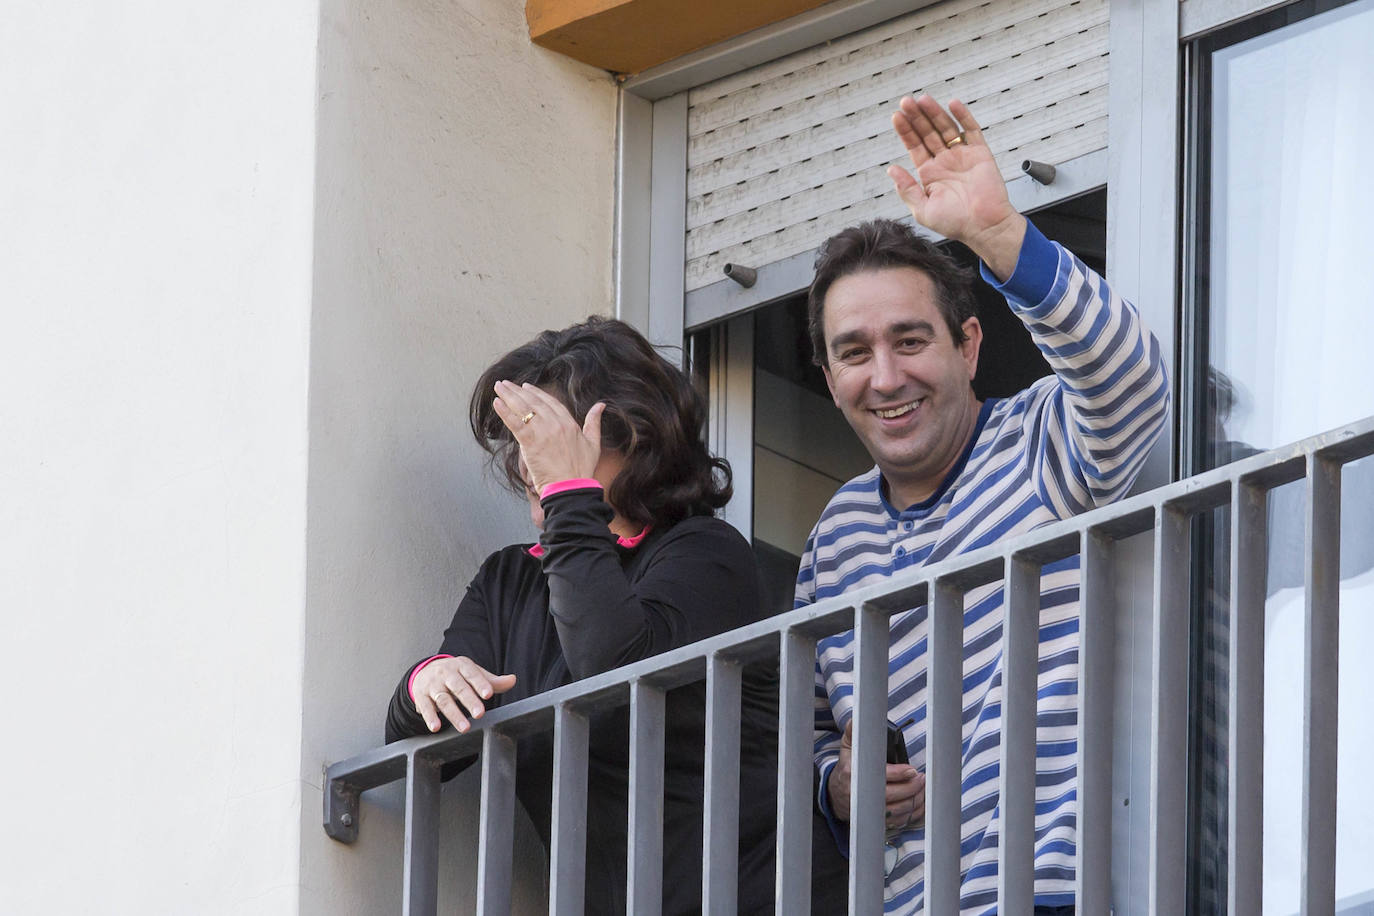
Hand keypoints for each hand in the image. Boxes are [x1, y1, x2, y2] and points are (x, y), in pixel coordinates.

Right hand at [410, 656, 517, 733]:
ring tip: (464, 727)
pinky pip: (425, 706)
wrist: (424, 671)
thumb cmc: (455, 675)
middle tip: (480, 714)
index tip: (488, 694)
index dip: (480, 684)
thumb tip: (512, 680)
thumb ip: (492, 681)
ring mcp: (432, 684)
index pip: (472, 674)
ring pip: (443, 700)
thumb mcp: (472, 674)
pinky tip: (435, 727)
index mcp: (461, 666)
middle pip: (458, 687)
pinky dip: (430, 717)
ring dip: (454, 714)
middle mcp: (446, 673)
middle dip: (469, 701)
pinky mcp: (421, 695)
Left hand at [491, 381, 605, 492]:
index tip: (526, 386)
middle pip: (534, 402)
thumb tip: (601, 405)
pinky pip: (515, 423)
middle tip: (505, 384)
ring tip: (498, 387)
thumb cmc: (582, 470)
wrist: (571, 488)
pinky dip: (504, 412)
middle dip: (518, 391)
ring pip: (523, 408)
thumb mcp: (593, 443)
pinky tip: (496, 403)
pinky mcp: (530, 443)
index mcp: (569, 423)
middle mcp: (555, 424)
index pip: (550, 402)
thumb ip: (594, 422)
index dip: (537, 393)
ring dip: (508, 396)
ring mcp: (542, 432)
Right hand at [826, 720, 925, 829]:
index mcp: (854, 775)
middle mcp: (861, 795)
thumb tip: (857, 719)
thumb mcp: (847, 748)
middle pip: (894, 796)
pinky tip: (920, 802)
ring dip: (916, 800)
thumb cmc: (847, 769)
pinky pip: (900, 822)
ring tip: (923, 788)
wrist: (836, 796)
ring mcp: (869, 811)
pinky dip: (913, 814)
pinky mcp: (877, 822)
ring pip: (899, 811)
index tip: (912, 770)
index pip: (881, 777)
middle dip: (912, 787)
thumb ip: (853, 731)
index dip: (899, 774)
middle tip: (922, 778)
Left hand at [887, 95, 1025, 281]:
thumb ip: (906, 189)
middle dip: (916, 117)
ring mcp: (962, 155)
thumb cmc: (956, 223)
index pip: (914, 146)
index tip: (896, 116)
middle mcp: (944, 161)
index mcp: (929, 173)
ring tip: (922, 100)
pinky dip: (963, 116)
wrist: (984, 226)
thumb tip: (892, 170)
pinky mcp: (980, 152)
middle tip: (906, 102)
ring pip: (946, 127)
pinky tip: (952, 105)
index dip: (905, 131)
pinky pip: (971, 130)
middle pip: (928, 132)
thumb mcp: (922, 210)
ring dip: (934, 113)